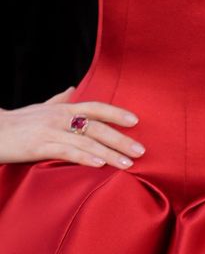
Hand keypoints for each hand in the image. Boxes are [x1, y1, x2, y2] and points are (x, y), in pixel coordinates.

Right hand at [0, 89, 143, 167]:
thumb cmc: (14, 123)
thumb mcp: (38, 108)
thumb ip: (58, 100)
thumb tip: (72, 89)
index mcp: (62, 108)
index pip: (96, 107)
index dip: (117, 113)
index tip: (137, 121)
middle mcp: (59, 117)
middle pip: (97, 127)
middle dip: (121, 139)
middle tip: (141, 151)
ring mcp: (49, 131)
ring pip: (86, 142)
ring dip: (110, 153)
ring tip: (128, 164)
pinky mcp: (38, 146)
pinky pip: (66, 152)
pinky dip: (85, 157)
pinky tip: (100, 164)